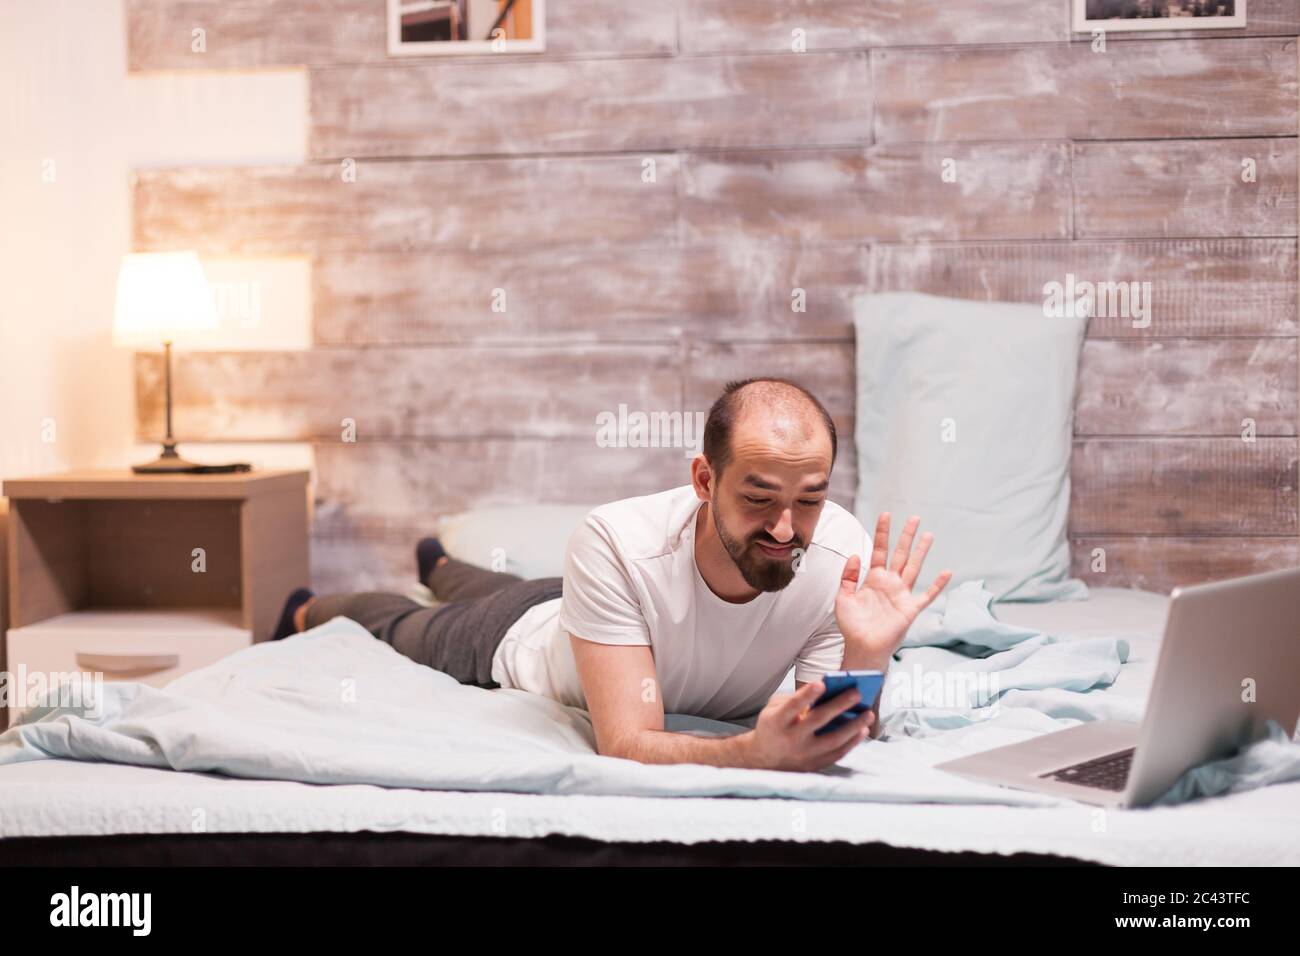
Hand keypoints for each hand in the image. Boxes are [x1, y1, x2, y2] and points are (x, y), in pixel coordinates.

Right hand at [743, 680, 873, 771]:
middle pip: (818, 721)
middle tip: (856, 693)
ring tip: (868, 713)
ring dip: (853, 726)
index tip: (821, 684)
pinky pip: (838, 754)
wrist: (764, 759)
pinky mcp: (815, 764)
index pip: (792, 706)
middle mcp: (790, 739)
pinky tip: (863, 729)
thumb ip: (794, 699)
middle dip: (839, 705)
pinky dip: (852, 742)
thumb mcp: (773, 709)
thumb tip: (825, 694)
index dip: (806, 695)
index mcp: (777, 722)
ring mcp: (804, 754)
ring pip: (833, 740)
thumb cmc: (773, 726)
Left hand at [835, 513, 951, 664]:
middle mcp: (890, 583)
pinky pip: (927, 595)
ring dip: (921, 552)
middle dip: (906, 536)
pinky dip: (937, 585)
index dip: (882, 533)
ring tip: (929, 535)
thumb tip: (855, 555)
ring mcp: (902, 594)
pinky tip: (947, 572)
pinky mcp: (910, 609)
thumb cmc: (852, 625)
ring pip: (914, 568)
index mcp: (874, 578)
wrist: (861, 647)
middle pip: (900, 554)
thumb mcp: (843, 597)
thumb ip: (848, 577)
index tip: (885, 515)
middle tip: (914, 517)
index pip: (879, 550)